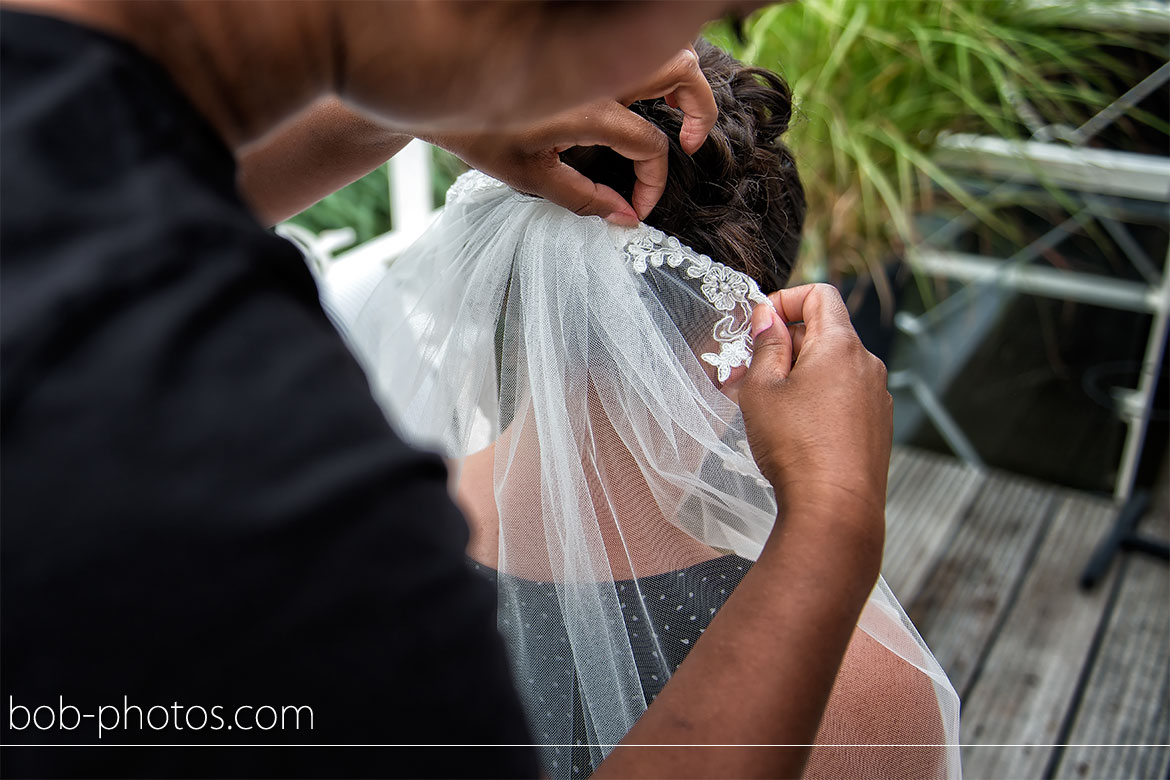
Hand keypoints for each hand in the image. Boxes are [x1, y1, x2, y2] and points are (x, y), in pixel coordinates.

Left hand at [427, 48, 716, 225]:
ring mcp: (593, 58)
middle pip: (680, 70)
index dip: (654, 183)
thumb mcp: (529, 177)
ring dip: (680, 81)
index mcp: (589, 110)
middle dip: (700, 108)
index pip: (650, 146)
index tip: (637, 209)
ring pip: (662, 50)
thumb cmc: (477, 132)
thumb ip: (583, 198)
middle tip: (690, 144)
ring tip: (676, 115)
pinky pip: (631, 51)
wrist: (438, 84)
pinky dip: (651, 70)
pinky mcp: (582, 53)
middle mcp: (599, 76)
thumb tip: (625, 218)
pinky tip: (642, 97)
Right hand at [739, 284, 892, 539]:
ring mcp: (876, 398)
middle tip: (746, 374)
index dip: (785, 300)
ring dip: (797, 376)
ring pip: (831, 369)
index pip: (820, 294)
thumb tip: (768, 316)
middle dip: (783, 346)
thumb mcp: (763, 389)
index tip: (759, 325)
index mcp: (841, 345)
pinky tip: (792, 430)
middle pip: (824, 333)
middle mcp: (867, 365)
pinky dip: (817, 399)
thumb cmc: (795, 447)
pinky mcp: (876, 427)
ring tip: (764, 407)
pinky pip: (843, 397)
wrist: (835, 510)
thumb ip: (765, 345)